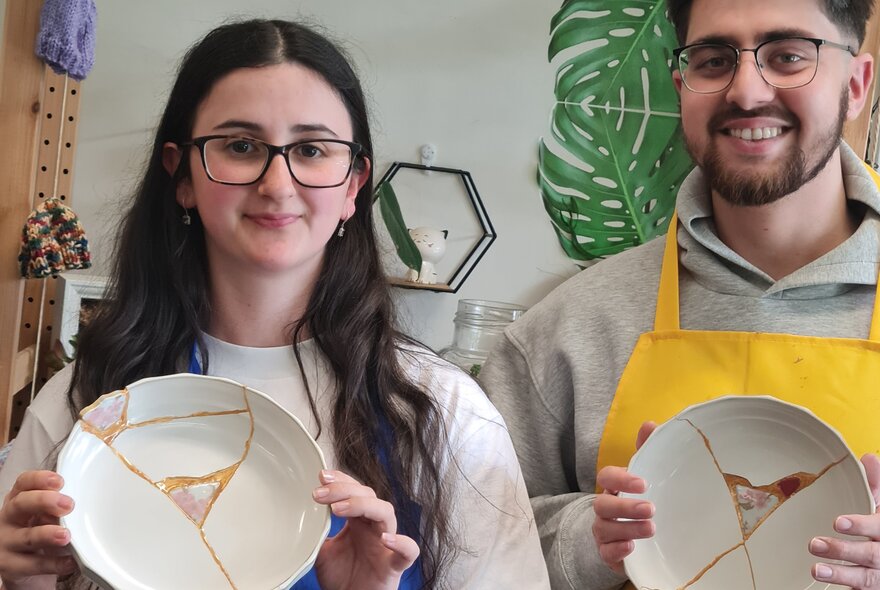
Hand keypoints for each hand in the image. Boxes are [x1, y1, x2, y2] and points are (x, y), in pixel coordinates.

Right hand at [0, 471, 76, 587]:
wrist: (27, 571)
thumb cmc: (40, 534)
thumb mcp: (47, 517)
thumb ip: (57, 509)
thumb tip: (79, 504)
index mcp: (19, 501)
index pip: (23, 483)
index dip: (39, 479)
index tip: (59, 481)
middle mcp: (8, 519)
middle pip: (21, 504)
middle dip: (44, 501)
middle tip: (68, 505)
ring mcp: (6, 543)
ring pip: (26, 536)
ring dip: (47, 535)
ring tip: (66, 536)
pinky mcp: (10, 566)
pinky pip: (33, 565)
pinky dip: (54, 563)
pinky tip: (71, 561)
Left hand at [311, 470, 418, 589]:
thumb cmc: (341, 577)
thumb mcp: (322, 550)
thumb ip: (317, 531)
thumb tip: (301, 513)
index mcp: (358, 521)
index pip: (355, 490)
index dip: (342, 480)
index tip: (322, 477)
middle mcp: (373, 527)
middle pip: (368, 495)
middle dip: (344, 489)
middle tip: (320, 494)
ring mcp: (386, 544)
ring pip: (386, 512)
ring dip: (363, 505)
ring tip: (338, 509)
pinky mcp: (394, 566)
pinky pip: (408, 551)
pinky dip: (401, 543)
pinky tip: (385, 539)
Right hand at [592, 421, 656, 573]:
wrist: (634, 539)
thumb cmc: (638, 502)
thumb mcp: (644, 476)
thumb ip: (645, 451)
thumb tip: (649, 424)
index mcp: (613, 488)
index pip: (606, 477)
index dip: (620, 479)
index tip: (642, 483)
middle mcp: (604, 509)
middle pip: (603, 504)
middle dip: (625, 506)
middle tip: (651, 508)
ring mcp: (603, 531)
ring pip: (605, 528)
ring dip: (627, 527)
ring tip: (651, 528)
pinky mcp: (608, 553)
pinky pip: (605, 552)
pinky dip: (617, 550)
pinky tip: (631, 547)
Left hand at [809, 453, 879, 587]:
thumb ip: (877, 486)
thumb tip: (870, 457)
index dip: (862, 525)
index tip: (838, 522)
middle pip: (872, 556)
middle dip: (844, 551)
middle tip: (814, 544)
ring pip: (867, 578)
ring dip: (841, 574)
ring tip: (817, 569)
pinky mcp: (874, 588)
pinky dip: (845, 587)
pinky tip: (827, 585)